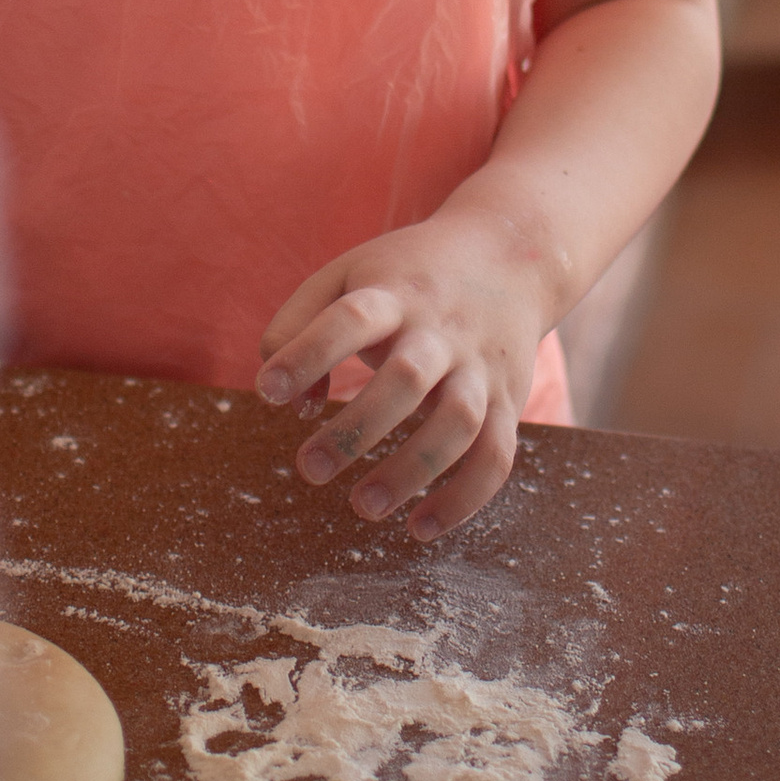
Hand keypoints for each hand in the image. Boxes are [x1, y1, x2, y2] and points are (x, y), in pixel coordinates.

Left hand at [254, 194, 555, 541]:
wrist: (511, 252)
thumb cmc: (406, 276)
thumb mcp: (347, 275)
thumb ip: (299, 325)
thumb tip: (291, 402)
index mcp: (394, 293)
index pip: (350, 318)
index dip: (307, 353)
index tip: (267, 392)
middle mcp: (441, 329)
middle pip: (407, 378)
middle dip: (356, 429)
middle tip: (308, 470)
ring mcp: (480, 366)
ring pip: (458, 422)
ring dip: (411, 470)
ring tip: (362, 506)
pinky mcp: (508, 400)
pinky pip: (496, 455)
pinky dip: (465, 498)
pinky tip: (419, 528)